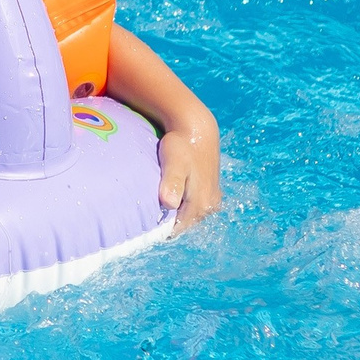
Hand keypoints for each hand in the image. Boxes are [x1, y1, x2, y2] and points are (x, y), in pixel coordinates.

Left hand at [157, 110, 221, 230]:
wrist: (197, 129)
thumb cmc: (181, 145)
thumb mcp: (174, 162)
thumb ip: (172, 183)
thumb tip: (169, 204)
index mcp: (201, 203)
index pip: (177, 230)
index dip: (160, 228)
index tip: (146, 220)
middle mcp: (211, 205)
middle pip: (184, 224)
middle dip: (168, 221)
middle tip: (150, 209)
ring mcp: (213, 199)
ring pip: (190, 216)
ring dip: (176, 213)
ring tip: (160, 199)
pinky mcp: (212, 192)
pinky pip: (195, 207)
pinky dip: (184, 205)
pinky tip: (173, 193)